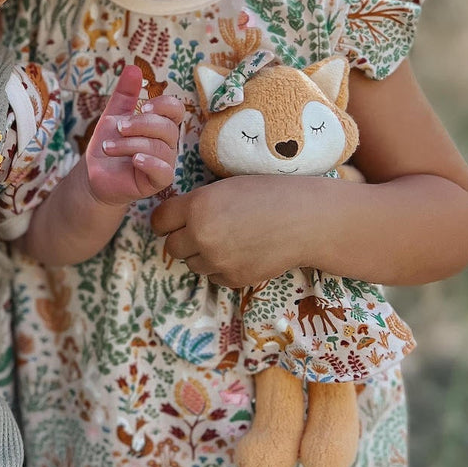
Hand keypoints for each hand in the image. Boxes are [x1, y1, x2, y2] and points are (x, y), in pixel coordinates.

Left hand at [85, 65, 183, 205]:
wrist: (95, 174)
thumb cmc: (109, 144)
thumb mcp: (113, 115)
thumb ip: (125, 93)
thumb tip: (133, 68)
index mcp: (160, 124)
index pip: (175, 109)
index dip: (163, 105)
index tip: (142, 105)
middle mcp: (167, 143)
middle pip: (167, 128)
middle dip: (140, 124)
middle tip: (118, 127)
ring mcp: (165, 163)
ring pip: (159, 148)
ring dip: (130, 144)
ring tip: (108, 147)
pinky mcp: (158, 182)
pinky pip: (164, 171)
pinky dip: (149, 163)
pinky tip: (133, 160)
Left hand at [151, 175, 311, 286]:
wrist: (308, 220)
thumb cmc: (270, 195)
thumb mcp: (226, 188)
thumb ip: (197, 203)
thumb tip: (175, 218)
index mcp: (197, 206)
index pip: (159, 221)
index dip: (166, 221)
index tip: (173, 222)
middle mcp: (201, 235)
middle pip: (172, 246)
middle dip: (185, 239)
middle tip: (207, 230)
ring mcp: (217, 260)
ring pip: (192, 264)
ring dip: (203, 255)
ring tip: (230, 239)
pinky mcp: (233, 279)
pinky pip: (214, 277)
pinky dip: (223, 268)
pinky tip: (243, 252)